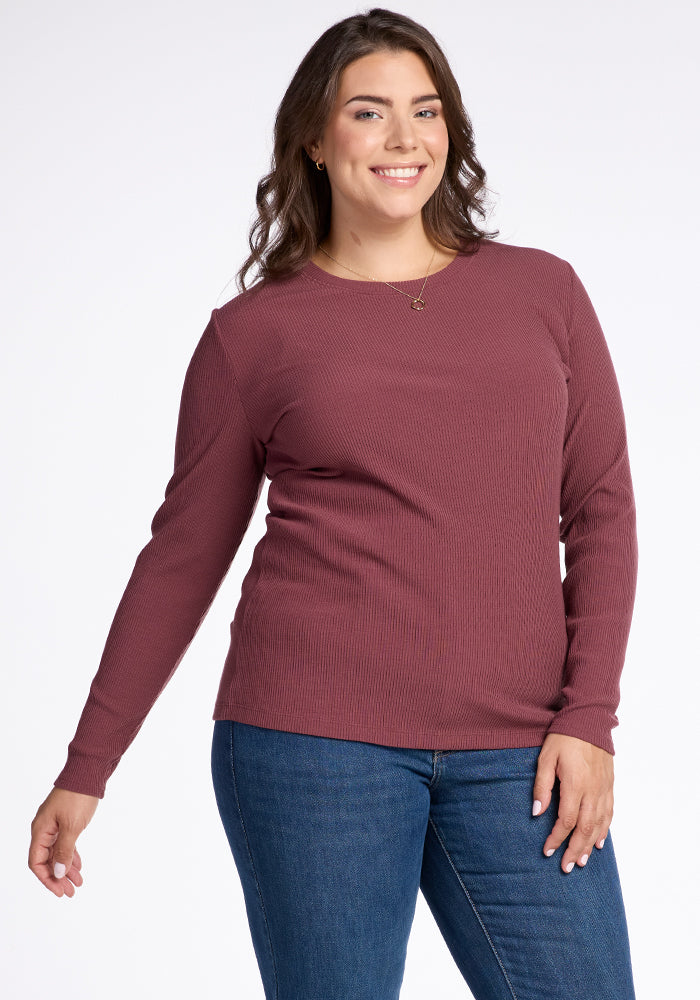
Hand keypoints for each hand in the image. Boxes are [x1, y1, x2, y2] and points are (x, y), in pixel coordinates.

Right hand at [29, 787, 98, 896]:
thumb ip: (64, 851)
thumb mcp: (72, 827)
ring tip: (78, 883)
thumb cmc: (78, 796)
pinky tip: (78, 865)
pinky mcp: (65, 820)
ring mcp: (55, 824)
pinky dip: (71, 855)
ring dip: (66, 868)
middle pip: (46, 860)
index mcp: (40, 830)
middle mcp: (44, 828)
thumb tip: (57, 873)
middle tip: (71, 892)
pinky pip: (65, 843)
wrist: (89, 771)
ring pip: (57, 853)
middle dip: (58, 878)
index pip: (37, 862)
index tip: (59, 891)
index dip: (46, 879)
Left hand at [531, 733, 612, 873]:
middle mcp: (593, 791)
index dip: (556, 838)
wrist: (589, 720)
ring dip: (589, 845)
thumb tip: (536, 812)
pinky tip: (598, 842)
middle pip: (584, 829)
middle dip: (574, 850)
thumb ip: (542, 786)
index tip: (546, 851)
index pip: (565, 821)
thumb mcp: (546, 758)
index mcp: (575, 785)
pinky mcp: (609, 785)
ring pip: (599, 825)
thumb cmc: (564, 738)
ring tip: (581, 861)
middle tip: (566, 867)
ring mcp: (604, 789)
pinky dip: (604, 830)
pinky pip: (609, 813)